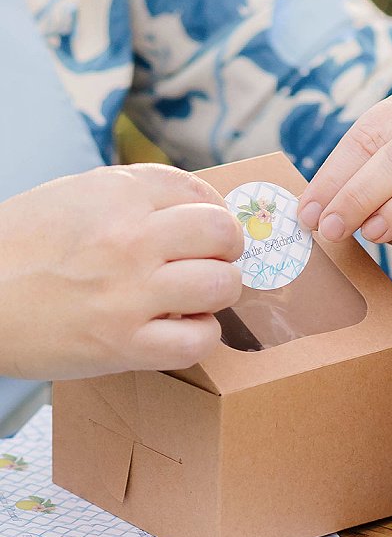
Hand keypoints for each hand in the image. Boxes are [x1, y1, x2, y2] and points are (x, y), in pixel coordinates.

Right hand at [0, 163, 243, 379]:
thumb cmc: (21, 247)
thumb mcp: (73, 197)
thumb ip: (133, 198)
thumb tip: (198, 209)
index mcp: (118, 193)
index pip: (201, 192)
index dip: (213, 213)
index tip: (206, 231)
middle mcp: (129, 237)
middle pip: (223, 234)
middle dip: (226, 250)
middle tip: (210, 263)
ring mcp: (129, 292)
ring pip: (223, 285)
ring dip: (218, 294)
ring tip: (194, 298)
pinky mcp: (124, 344)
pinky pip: (199, 340)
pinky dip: (201, 337)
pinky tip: (180, 329)